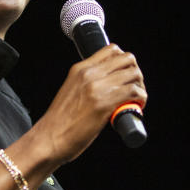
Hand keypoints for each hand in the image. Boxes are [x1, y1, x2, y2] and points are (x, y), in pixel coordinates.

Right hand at [31, 44, 145, 163]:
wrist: (48, 138)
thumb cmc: (58, 122)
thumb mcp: (71, 90)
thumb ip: (86, 83)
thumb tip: (107, 87)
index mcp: (79, 69)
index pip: (111, 50)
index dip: (124, 62)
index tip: (125, 76)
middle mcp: (89, 74)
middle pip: (127, 59)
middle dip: (135, 72)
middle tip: (134, 87)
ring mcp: (97, 87)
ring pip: (134, 73)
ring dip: (140, 85)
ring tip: (136, 99)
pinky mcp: (104, 103)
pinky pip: (134, 92)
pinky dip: (141, 98)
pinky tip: (136, 106)